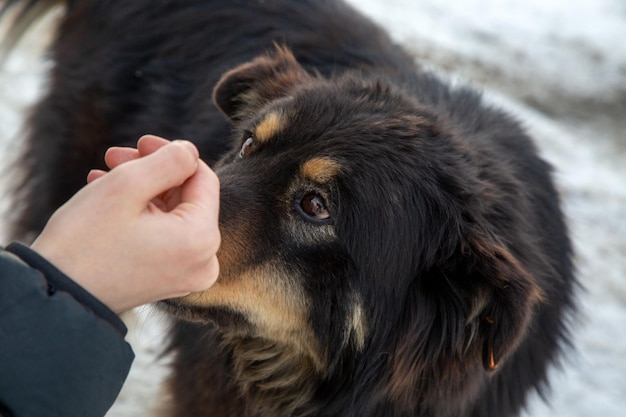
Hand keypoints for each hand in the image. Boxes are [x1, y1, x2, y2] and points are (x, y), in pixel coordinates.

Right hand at [31, 135, 220, 313]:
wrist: (54, 297)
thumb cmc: (87, 241)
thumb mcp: (128, 186)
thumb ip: (169, 161)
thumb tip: (190, 152)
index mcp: (202, 239)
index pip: (203, 179)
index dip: (172, 154)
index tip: (140, 142)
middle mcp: (204, 261)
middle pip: (187, 197)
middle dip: (152, 172)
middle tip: (114, 157)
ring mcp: (187, 274)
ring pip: (173, 214)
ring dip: (141, 190)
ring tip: (103, 175)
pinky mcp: (169, 280)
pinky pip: (164, 236)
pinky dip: (140, 214)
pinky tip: (107, 198)